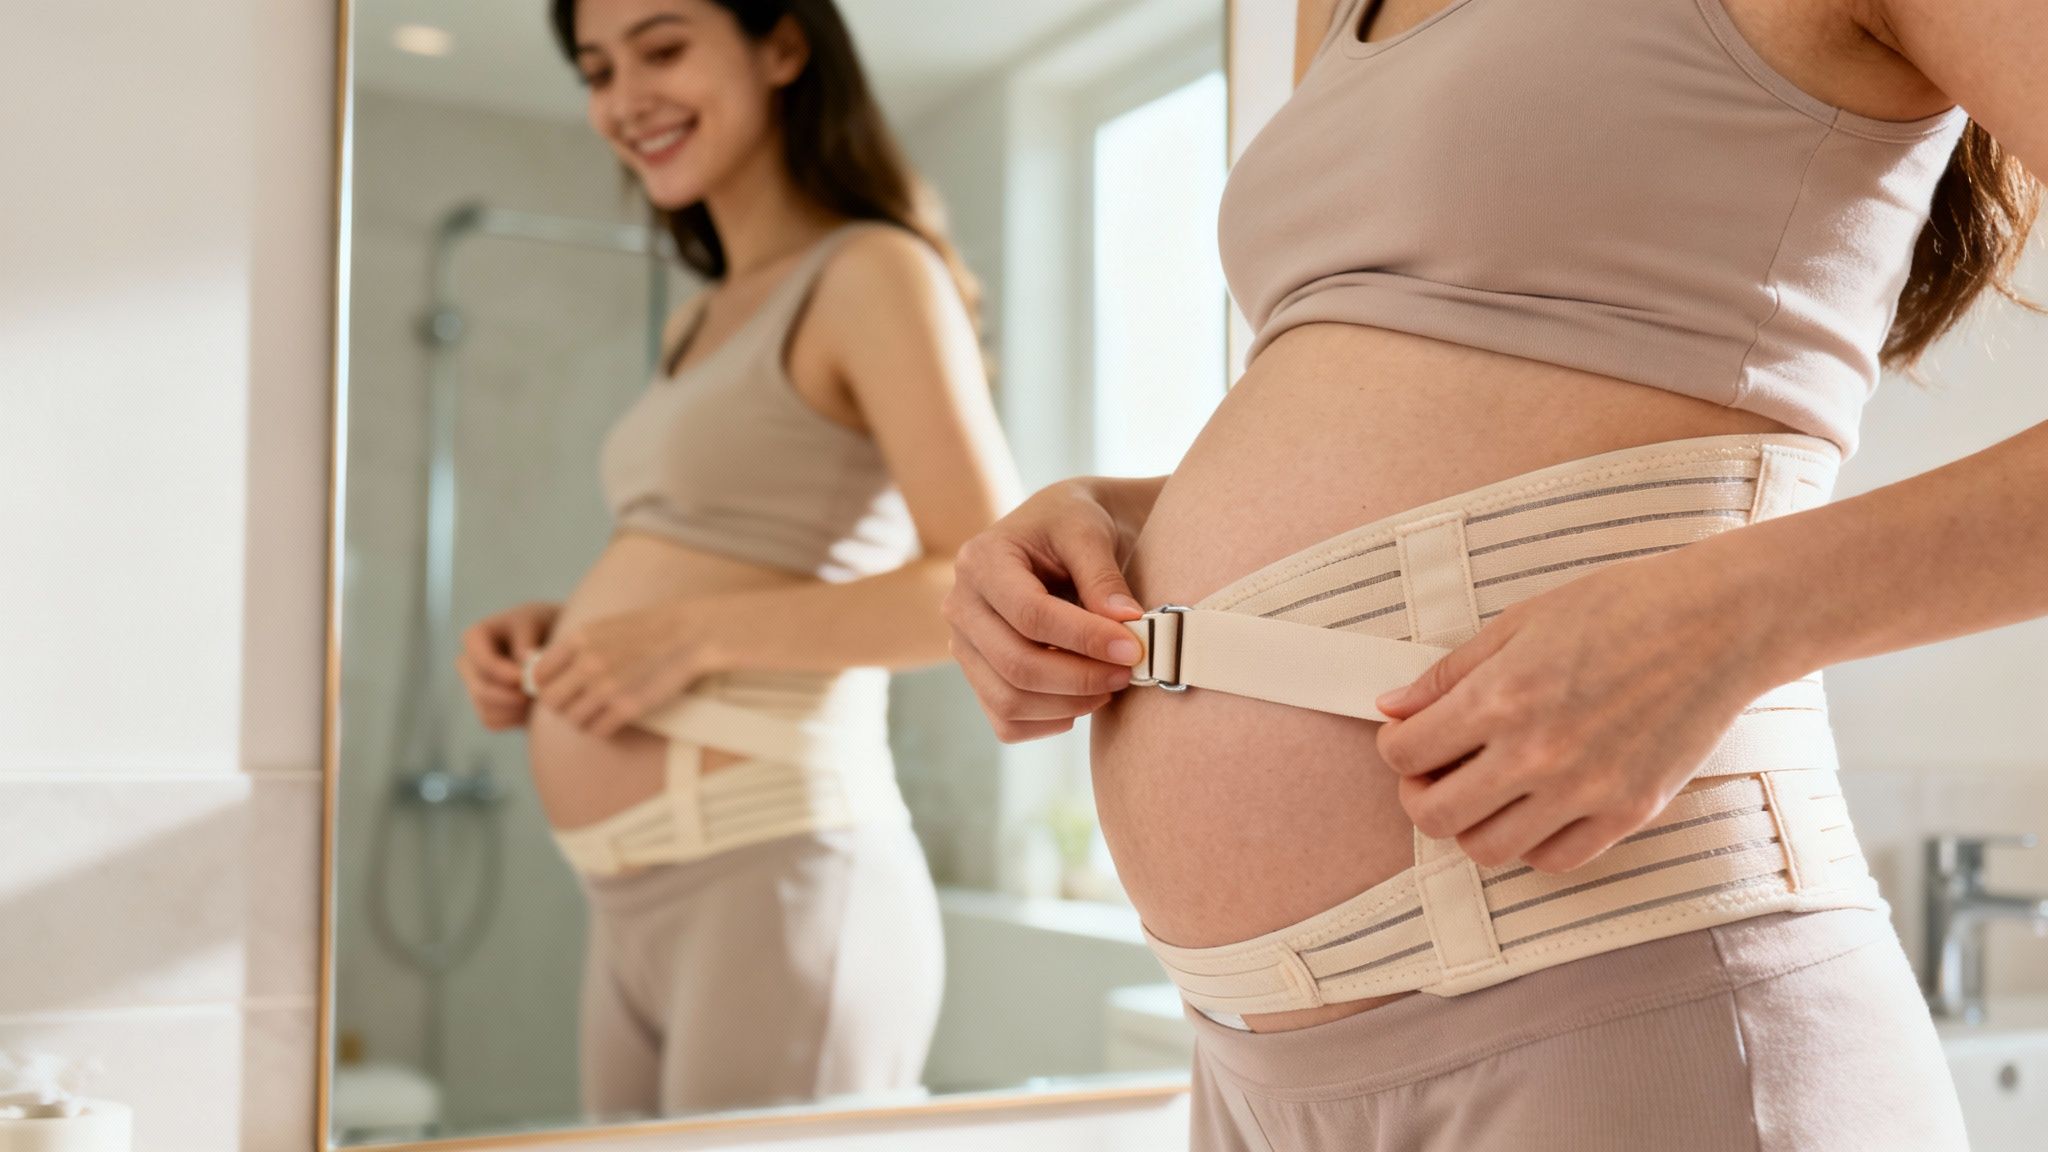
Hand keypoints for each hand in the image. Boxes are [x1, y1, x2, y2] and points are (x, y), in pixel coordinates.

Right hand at [455, 601, 559, 730]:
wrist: (553, 645)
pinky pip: (492, 722)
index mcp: (474, 637)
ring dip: (515, 710)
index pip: (480, 661)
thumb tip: (522, 660)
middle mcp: (468, 663)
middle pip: (481, 690)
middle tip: (536, 695)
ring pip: (486, 709)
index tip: (525, 678)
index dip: (501, 673)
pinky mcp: (484, 706)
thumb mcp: (535, 622)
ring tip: (539, 699)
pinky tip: (533, 709)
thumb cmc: (543, 625)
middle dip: (510, 698)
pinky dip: (513, 720)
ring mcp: (474, 686)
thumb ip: (526, 640)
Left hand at [529, 599, 713, 737]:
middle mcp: (588, 664)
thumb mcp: (603, 626)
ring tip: (595, 712)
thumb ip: (574, 647)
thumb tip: (542, 669)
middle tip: (576, 703)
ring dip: (581, 720)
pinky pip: (597, 731)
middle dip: (560, 705)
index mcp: (579, 639)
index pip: (538, 674)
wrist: (689, 635)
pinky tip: (611, 719)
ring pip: (571, 720)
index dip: (545, 685)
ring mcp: (607, 688)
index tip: (559, 688)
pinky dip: (600, 729)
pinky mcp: (628, 708)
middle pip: (550, 701)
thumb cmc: (647, 630)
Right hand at [943, 479, 1147, 741]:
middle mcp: (961, 605)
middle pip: (1015, 664)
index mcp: (981, 561)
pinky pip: (1005, 721)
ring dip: (1069, 704)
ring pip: (1008, 700)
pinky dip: (1048, 722)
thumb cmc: (1072, 524)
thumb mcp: (1089, 531)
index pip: (1030, 614)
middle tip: (1128, 673)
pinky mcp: (978, 675)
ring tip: (1112, 685)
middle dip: (1080, 678)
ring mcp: (964, 645)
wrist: (1057, 535)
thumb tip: (1127, 624)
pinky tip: (1083, 701)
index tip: (1132, 648)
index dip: (1084, 638)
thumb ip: (1103, 576)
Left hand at [1371, 548, 1782, 873]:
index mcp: (1501, 698)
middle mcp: (1537, 754)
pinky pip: (1555, 860)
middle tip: (1434, 774)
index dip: (1394, 747)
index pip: (1406, 754)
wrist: (1718, 622)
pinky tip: (1535, 806)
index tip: (1407, 738)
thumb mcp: (1520, 622)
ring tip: (1485, 791)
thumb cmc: (1622, 607)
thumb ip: (1449, 673)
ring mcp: (1585, 790)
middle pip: (1436, 817)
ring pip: (1489, 851)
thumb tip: (1393, 706)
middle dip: (1420, 796)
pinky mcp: (1629, 813)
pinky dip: (1532, 842)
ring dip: (1473, 825)